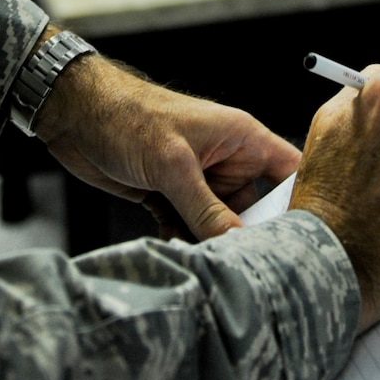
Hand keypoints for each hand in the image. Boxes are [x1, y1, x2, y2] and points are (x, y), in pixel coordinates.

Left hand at [35, 52, 299, 241]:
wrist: (75, 115)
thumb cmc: (129, 117)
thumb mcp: (172, 164)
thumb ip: (206, 208)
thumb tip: (238, 244)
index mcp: (241, 138)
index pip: (290, 170)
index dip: (302, 203)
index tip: (304, 241)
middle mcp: (225, 159)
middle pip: (255, 208)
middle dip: (247, 236)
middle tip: (241, 264)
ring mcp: (198, 179)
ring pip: (219, 223)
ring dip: (209, 242)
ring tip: (200, 257)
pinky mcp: (171, 195)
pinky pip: (190, 227)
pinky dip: (182, 240)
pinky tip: (170, 244)